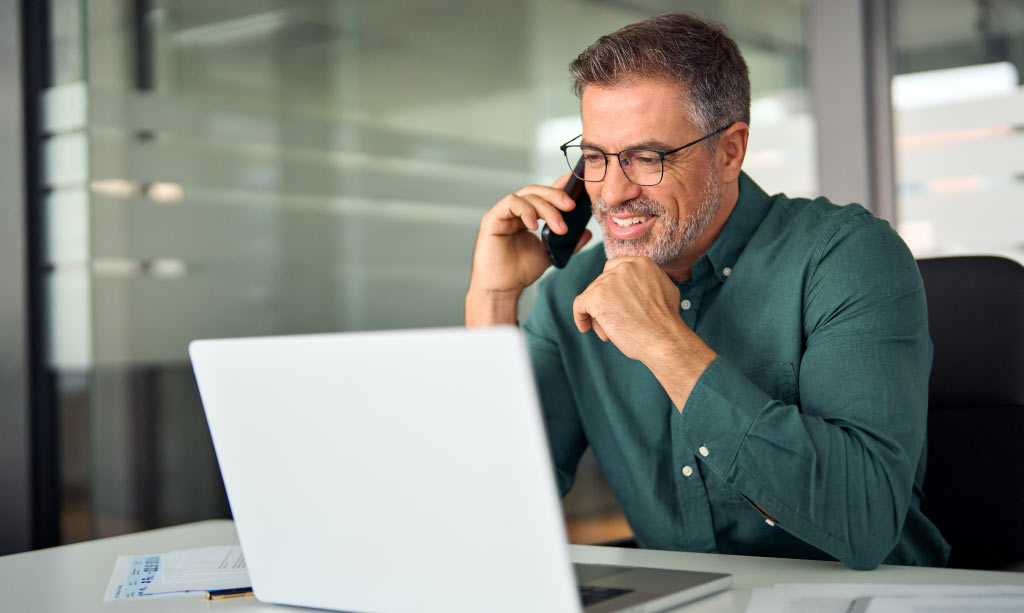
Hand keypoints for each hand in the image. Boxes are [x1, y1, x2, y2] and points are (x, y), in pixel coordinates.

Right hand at [466, 174, 591, 325]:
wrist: (503, 289)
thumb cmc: (520, 271)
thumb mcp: (551, 254)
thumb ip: (568, 243)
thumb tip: (587, 232)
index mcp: (528, 216)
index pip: (545, 195)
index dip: (560, 186)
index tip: (577, 183)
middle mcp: (515, 211)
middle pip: (537, 191)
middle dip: (556, 196)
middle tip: (571, 207)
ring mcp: (503, 213)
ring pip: (527, 196)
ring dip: (546, 208)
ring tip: (559, 228)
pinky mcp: (492, 218)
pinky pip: (510, 203)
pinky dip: (526, 210)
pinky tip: (535, 226)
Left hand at [571, 257, 684, 360]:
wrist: (664, 339)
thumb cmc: (666, 323)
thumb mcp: (665, 289)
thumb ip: (648, 281)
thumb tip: (636, 285)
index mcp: (641, 263)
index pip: (614, 269)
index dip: (611, 287)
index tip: (613, 301)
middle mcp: (624, 267)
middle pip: (601, 283)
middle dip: (605, 303)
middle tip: (614, 322)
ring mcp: (608, 281)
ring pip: (591, 295)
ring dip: (597, 314)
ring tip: (609, 333)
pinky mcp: (596, 297)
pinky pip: (579, 305)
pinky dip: (580, 317)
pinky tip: (585, 328)